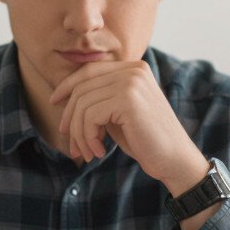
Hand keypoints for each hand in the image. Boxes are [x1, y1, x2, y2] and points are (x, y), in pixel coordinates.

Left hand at [49, 60, 206, 191]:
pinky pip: (90, 116)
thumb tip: (64, 97)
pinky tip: (100, 152)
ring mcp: (132, 83)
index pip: (89, 70)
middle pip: (82, 87)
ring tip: (88, 152)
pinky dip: (88, 138)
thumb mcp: (118, 114)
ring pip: (83, 104)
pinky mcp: (128, 100)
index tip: (54, 102)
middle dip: (71, 118)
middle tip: (73, 144)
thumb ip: (100, 100)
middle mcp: (133, 70)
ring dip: (80, 134)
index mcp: (134, 69)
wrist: (175, 160)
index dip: (67, 85)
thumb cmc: (146, 141)